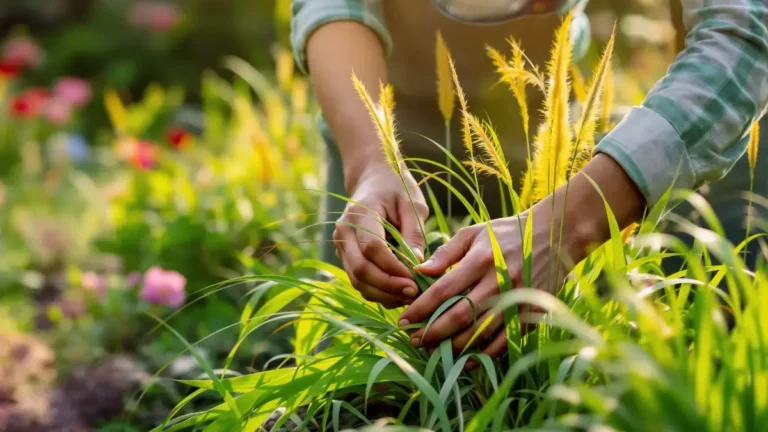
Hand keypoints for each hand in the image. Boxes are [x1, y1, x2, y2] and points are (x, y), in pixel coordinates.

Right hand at [334, 164, 428, 308]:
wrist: (372, 180)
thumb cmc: (395, 188)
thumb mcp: (412, 204)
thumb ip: (414, 232)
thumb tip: (417, 264)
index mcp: (360, 213)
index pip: (372, 248)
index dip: (394, 268)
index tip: (416, 279)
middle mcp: (344, 231)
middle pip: (361, 269)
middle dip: (388, 286)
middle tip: (414, 293)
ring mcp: (341, 245)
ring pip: (357, 280)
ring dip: (383, 294)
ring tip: (408, 297)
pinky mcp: (345, 256)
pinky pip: (358, 280)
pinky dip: (377, 292)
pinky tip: (398, 294)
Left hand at [398, 207, 578, 356]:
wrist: (556, 235)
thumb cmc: (507, 233)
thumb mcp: (474, 233)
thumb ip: (446, 253)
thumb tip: (419, 272)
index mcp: (482, 260)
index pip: (444, 289)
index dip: (421, 308)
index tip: (404, 319)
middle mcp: (499, 282)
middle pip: (460, 316)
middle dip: (433, 332)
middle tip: (414, 341)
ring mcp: (517, 300)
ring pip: (481, 333)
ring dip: (454, 347)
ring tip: (434, 352)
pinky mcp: (531, 313)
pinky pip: (505, 340)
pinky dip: (484, 354)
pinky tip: (466, 359)